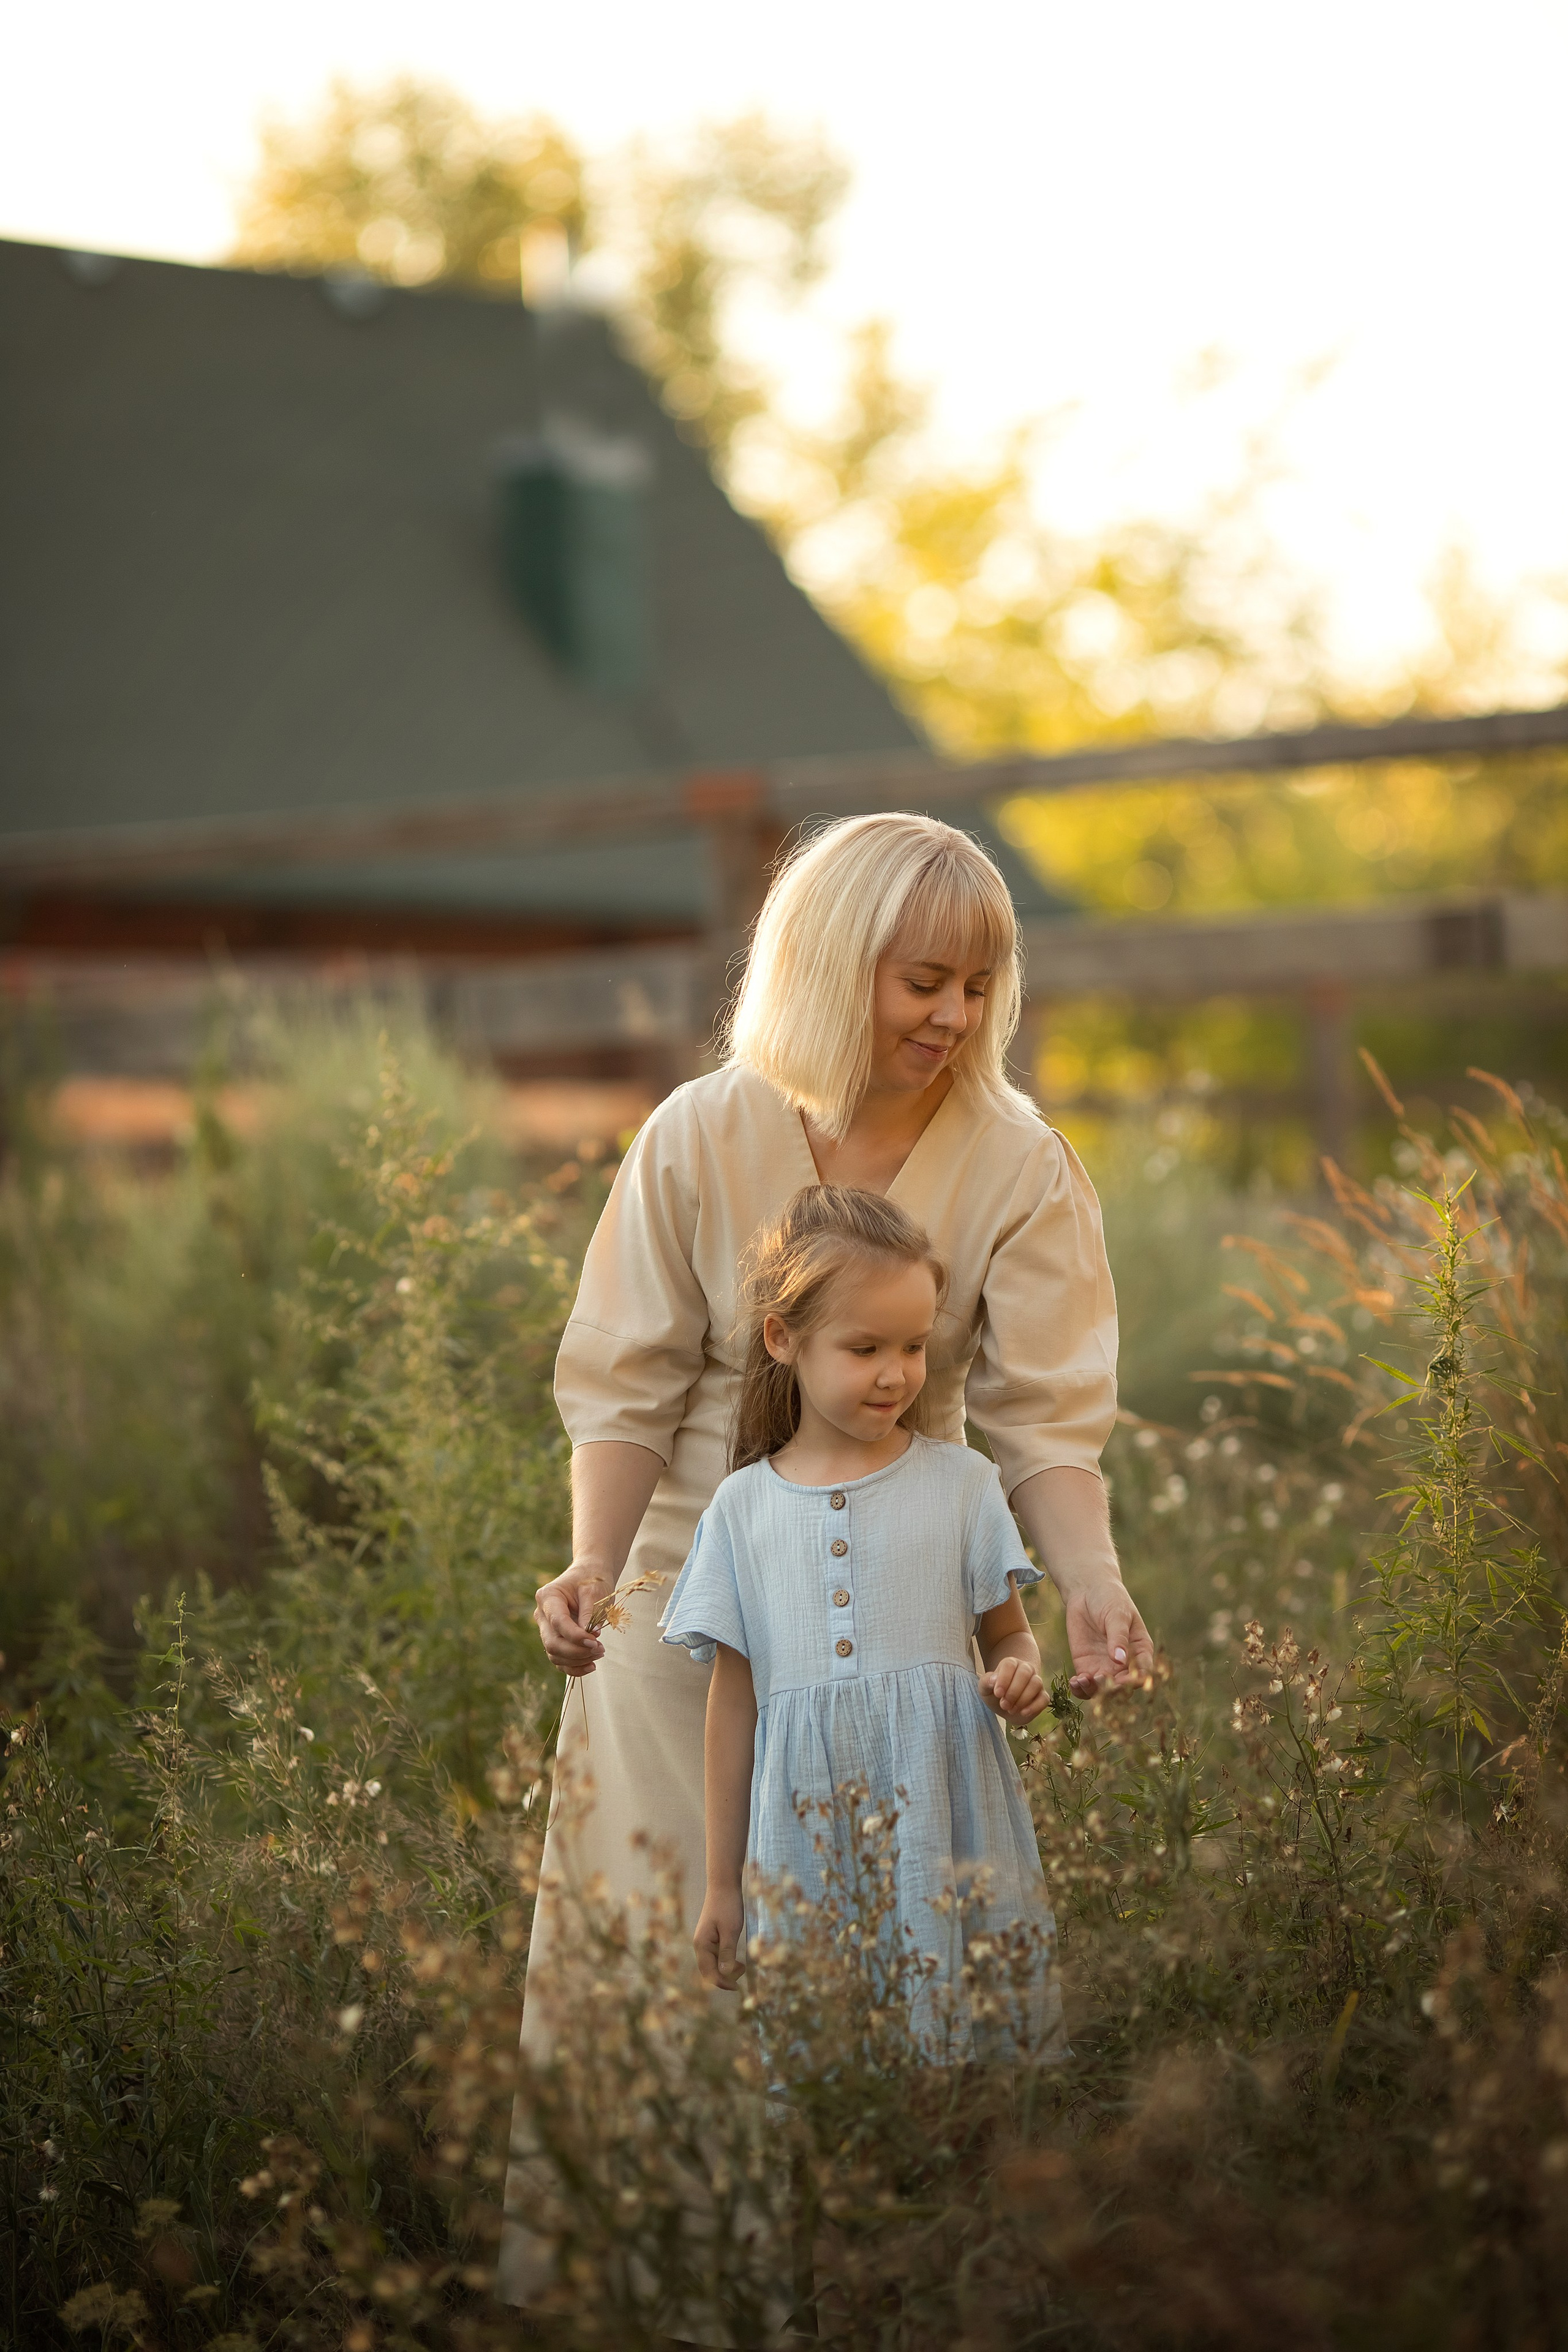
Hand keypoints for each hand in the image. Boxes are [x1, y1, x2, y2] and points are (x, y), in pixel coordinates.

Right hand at [534, 1563, 610, 1675]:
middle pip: (552, 1642)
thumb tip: (591, 1636)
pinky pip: (559, 1660)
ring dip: (577, 1660)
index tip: (595, 1641)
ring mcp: (546, 1628)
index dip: (575, 1637)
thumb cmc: (592, 1580)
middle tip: (600, 1649)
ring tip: (599, 1653)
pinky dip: (574, 1667)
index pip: (558, 1622)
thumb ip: (590, 1613)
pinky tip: (591, 1666)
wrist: (590, 1576)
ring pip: (554, 1654)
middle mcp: (542, 1614)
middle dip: (576, 1651)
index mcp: (548, 1596)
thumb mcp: (595, 1591)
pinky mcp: (555, 1639)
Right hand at [694, 1888, 745, 1990]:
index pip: (709, 1973)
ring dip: (725, 1969)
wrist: (723, 1884)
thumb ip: (727, 1952)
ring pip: (712, 1963)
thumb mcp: (730, 1930)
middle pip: (709, 1971)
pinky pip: (715, 1955)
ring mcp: (704, 1940)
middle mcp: (700, 1944)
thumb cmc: (728, 1906)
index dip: (722, 1983)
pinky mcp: (710, 1936)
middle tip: (742, 1975)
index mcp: (702, 1945)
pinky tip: (736, 1958)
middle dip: (724, 1978)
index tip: (737, 1988)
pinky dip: (725, 1960)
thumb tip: (725, 1974)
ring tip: (742, 1966)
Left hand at [981, 1654, 1045, 1723]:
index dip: (1004, 1679)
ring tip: (1011, 1709)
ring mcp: (1036, 1682)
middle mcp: (1026, 1669)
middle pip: (1024, 1673)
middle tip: (1004, 1704)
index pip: (1009, 1664)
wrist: (1006, 1706)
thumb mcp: (985, 1688)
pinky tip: (1023, 1713)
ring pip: (1036, 1684)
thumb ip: (986, 1682)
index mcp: (1010, 1664)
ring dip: (1023, 1699)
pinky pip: (1044, 1698)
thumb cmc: (995, 1693)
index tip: (997, 1694)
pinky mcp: (1043, 1696)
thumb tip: (993, 1680)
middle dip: (1013, 1691)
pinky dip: (1034, 1707)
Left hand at [1063, 1577, 1153, 1696]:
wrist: (1086, 1591)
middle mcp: (1125, 1664)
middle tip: (1099, 1679)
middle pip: (1123, 1686)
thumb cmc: (1109, 1598)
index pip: (1142, 1672)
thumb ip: (1118, 1636)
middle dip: (1112, 1688)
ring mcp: (1105, 1667)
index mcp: (1140, 1650)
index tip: (1124, 1679)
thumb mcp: (1116, 1614)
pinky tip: (1074, 1682)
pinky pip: (1086, 1684)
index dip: (1135, 1679)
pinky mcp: (1087, 1666)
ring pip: (1103, 1690)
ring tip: (1083, 1680)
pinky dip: (1080, 1688)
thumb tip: (1120, 1659)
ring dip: (1094, 1691)